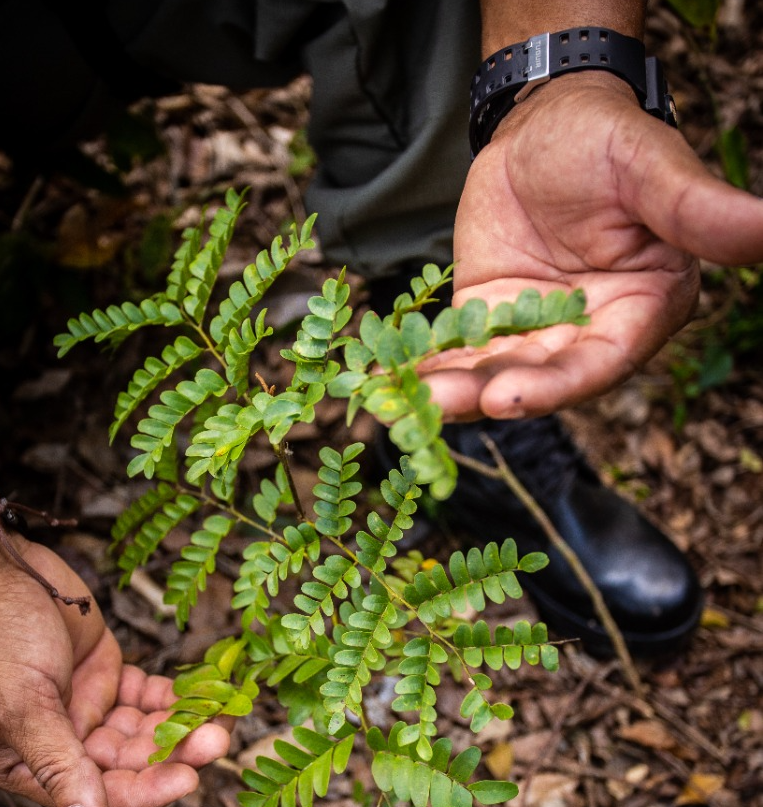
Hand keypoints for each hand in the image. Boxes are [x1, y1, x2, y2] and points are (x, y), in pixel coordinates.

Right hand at [0, 539, 229, 806]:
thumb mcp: (22, 703)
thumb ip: (59, 765)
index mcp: (28, 764)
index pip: (98, 792)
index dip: (146, 788)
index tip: (191, 778)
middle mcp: (63, 742)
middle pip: (131, 762)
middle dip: (176, 751)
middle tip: (220, 737)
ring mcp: (89, 707)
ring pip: (146, 730)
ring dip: (184, 724)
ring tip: (226, 712)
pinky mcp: (109, 674)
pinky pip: (150, 695)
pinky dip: (177, 695)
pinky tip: (209, 691)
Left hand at [423, 72, 762, 419]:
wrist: (545, 125)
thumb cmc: (608, 142)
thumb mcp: (652, 171)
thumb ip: (699, 213)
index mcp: (638, 310)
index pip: (600, 363)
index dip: (555, 385)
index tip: (507, 396)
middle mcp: (585, 334)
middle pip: (537, 380)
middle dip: (485, 396)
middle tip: (434, 408)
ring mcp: (531, 331)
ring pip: (489, 373)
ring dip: (444, 392)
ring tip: (392, 403)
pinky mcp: (484, 318)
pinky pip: (453, 351)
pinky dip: (422, 366)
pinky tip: (382, 379)